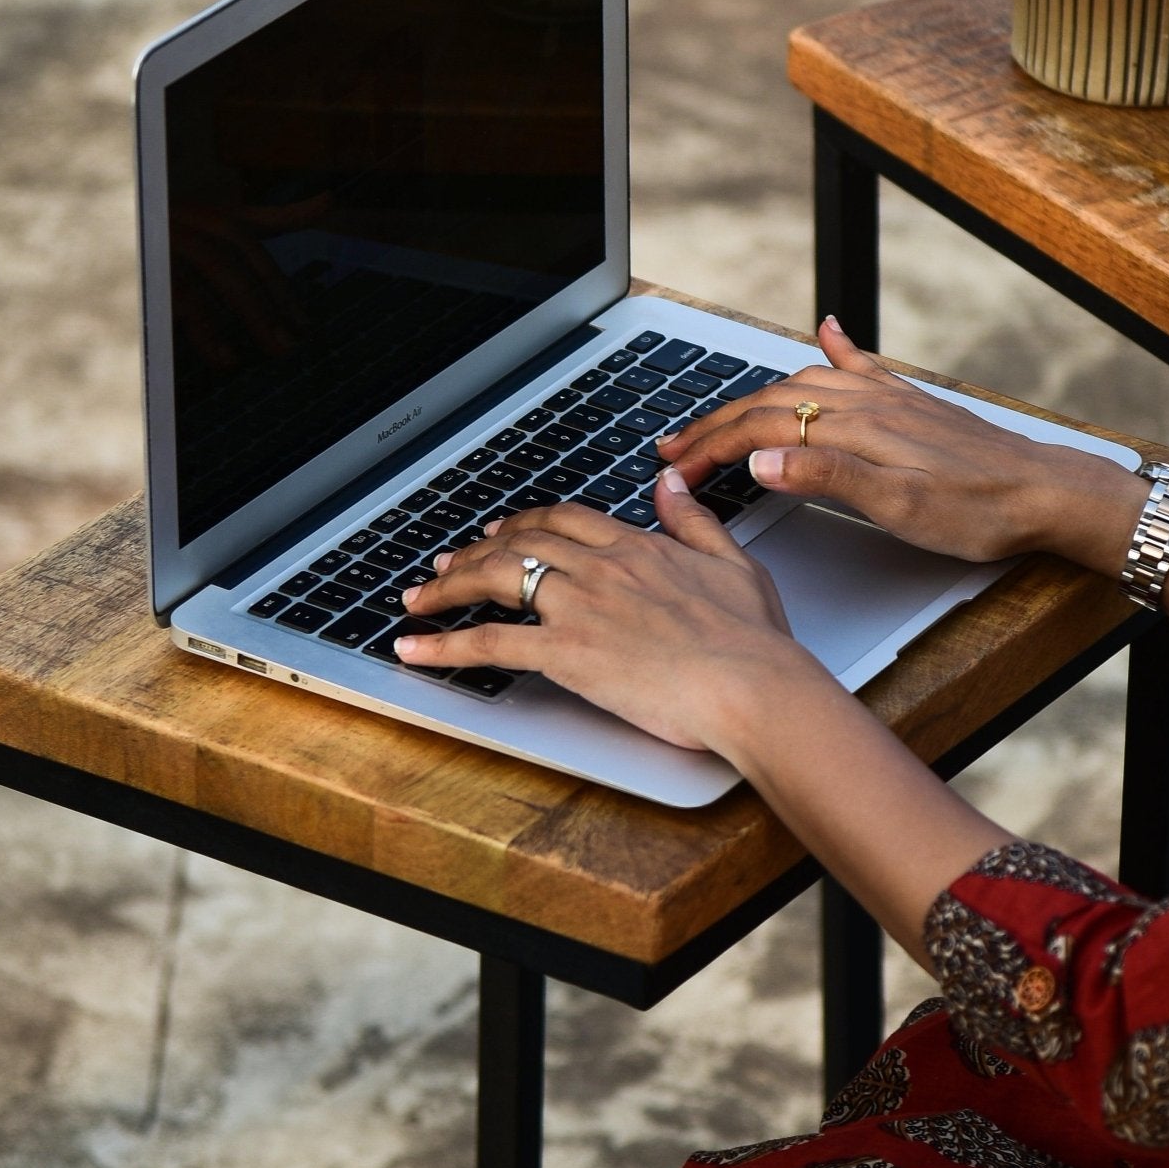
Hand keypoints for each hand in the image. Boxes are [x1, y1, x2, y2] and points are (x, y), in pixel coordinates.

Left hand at [394, 475, 811, 754]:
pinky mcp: (566, 653)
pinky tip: (415, 649)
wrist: (752, 685)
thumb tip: (671, 482)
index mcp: (637, 547)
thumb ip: (692, 520)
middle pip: (520, 543)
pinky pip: (491, 643)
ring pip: (497, 580)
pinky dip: (445, 645)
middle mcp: (600, 568)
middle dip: (476, 552)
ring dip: (449, 588)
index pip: (564, 520)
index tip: (503, 532)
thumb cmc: (753, 640)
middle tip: (448, 565)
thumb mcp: (732, 561)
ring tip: (420, 599)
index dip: (525, 523)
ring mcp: (580, 607)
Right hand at [659, 316, 1141, 569]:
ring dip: (754, 398)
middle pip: (769, 404)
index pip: (760, 432)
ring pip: (803, 383)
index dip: (709, 449)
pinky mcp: (911, 402)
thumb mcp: (897, 509)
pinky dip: (835, 346)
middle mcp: (865, 402)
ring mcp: (889, 398)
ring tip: (721, 414)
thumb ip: (826, 478)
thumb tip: (760, 462)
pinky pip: (862, 365)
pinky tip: (827, 329)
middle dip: (714, 424)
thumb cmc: (977, 510)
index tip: (673, 470)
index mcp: (853, 428)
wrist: (1046, 492)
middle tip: (673, 448)